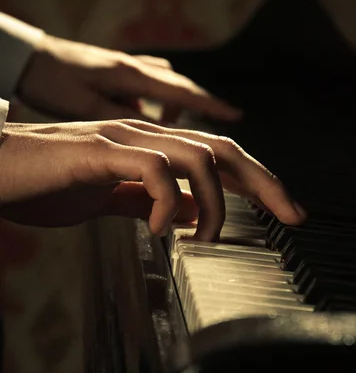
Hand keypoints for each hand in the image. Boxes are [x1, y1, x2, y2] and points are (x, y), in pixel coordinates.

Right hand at [0, 120, 305, 240]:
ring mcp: (122, 139)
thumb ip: (149, 201)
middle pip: (222, 149)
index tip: (286, 210)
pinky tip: (158, 230)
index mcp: (150, 146)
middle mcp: (144, 135)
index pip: (218, 156)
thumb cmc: (46, 184)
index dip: (258, 180)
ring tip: (205, 237)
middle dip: (264, 182)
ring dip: (214, 202)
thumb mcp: (111, 198)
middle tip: (292, 215)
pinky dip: (165, 201)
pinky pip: (152, 169)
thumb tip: (190, 213)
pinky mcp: (98, 151)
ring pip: (196, 157)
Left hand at [16, 35, 241, 122]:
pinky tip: (143, 116)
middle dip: (203, 105)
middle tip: (222, 122)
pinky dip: (153, 100)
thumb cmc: (50, 81)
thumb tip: (160, 143)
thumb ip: (124, 122)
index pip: (183, 92)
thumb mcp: (86, 107)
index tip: (236, 116)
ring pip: (164, 85)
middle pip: (180, 86)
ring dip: (175, 105)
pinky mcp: (113, 71)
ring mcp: (124, 67)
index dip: (212, 106)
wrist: (25, 56)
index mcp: (131, 76)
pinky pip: (145, 84)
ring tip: (173, 128)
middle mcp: (134, 67)